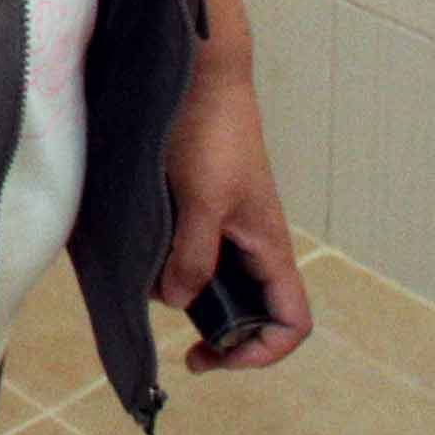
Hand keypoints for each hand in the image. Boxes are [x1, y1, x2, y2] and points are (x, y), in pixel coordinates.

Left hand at [159, 71, 313, 373]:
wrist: (198, 78)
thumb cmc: (211, 133)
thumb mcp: (201, 201)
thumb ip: (193, 256)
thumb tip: (179, 302)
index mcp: (269, 247)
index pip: (290, 321)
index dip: (263, 351)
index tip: (215, 356)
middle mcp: (253, 243)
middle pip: (253, 310)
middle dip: (223, 333)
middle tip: (184, 343)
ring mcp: (227, 226)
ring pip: (218, 283)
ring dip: (192, 297)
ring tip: (156, 294)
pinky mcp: (199, 207)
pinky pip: (193, 253)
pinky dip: (172, 266)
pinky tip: (144, 261)